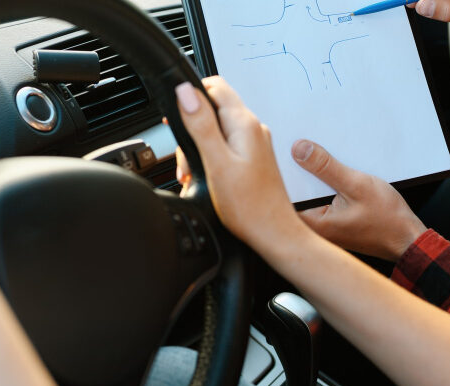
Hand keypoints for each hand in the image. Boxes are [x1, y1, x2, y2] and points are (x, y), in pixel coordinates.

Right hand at [173, 77, 304, 249]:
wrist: (273, 233)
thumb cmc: (248, 206)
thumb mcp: (216, 162)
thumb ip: (200, 125)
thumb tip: (186, 91)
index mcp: (244, 124)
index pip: (214, 86)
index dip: (190, 96)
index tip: (176, 118)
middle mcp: (252, 129)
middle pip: (212, 109)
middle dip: (191, 129)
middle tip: (186, 159)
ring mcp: (254, 144)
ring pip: (216, 129)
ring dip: (198, 147)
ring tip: (194, 174)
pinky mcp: (252, 158)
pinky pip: (225, 146)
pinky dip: (210, 158)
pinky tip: (206, 178)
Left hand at [293, 140, 426, 260]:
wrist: (408, 239)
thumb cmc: (387, 220)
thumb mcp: (357, 185)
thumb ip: (326, 167)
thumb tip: (298, 149)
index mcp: (313, 224)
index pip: (284, 194)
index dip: (281, 169)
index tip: (280, 149)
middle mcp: (314, 228)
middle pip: (295, 192)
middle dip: (297, 169)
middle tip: (296, 144)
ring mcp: (323, 226)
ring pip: (308, 194)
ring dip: (312, 176)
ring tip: (312, 152)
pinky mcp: (333, 221)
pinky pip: (320, 198)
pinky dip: (323, 184)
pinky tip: (329, 169)